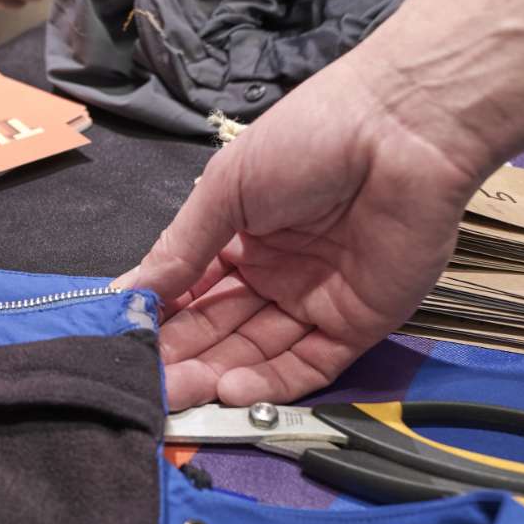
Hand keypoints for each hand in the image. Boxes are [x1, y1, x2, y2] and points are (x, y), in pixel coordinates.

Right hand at [116, 61, 486, 408]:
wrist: (402, 131)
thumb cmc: (310, 138)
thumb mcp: (225, 190)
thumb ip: (179, 249)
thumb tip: (128, 295)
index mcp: (238, 237)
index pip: (188, 290)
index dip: (157, 316)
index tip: (121, 341)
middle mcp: (274, 273)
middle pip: (218, 327)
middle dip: (180, 355)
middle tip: (145, 381)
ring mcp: (316, 300)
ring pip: (257, 352)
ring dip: (215, 374)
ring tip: (175, 392)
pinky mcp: (360, 323)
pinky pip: (309, 364)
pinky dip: (270, 382)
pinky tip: (230, 389)